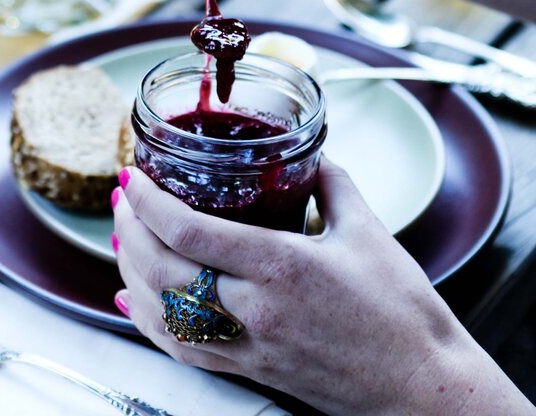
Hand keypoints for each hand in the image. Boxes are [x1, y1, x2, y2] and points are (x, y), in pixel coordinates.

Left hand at [112, 164, 531, 415]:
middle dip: (129, 231)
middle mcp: (255, 310)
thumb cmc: (402, 314)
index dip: (150, 203)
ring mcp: (250, 346)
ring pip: (164, 315)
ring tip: (122, 236)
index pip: (190, 233)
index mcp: (281, 267)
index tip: (133, 176)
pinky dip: (149, 322)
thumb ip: (332, 184)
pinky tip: (132, 298)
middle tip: (121, 198)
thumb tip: (309, 154)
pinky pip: (184, 351)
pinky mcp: (252, 371)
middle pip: (163, 272)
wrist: (423, 391)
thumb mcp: (369, 232)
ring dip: (131, 272)